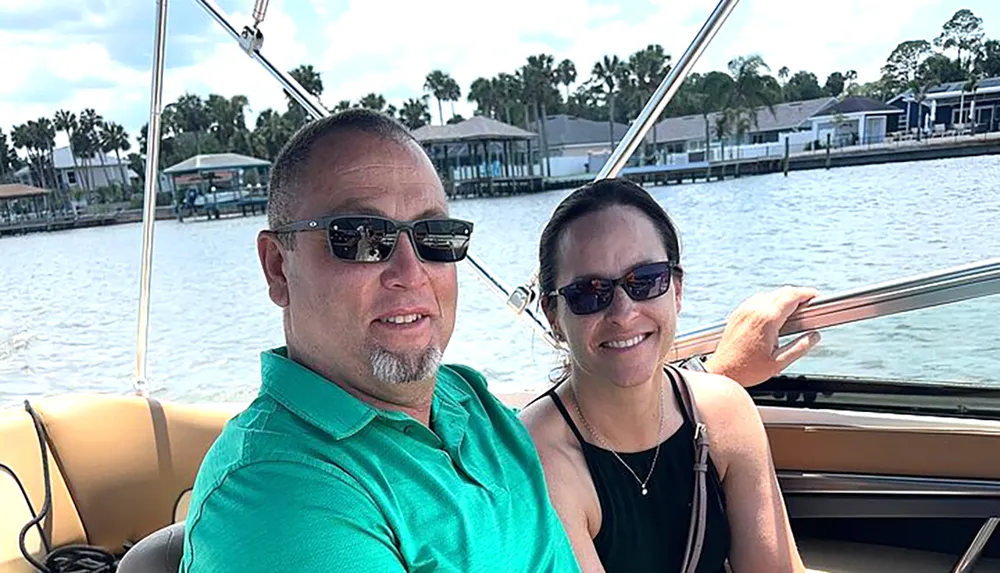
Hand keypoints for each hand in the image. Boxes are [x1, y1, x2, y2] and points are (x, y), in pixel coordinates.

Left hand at [703, 286, 820, 386]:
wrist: (722, 370)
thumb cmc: (747, 369)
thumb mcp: (779, 362)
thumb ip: (800, 347)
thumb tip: (815, 336)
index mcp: (767, 319)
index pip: (791, 296)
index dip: (807, 293)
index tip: (816, 297)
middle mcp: (754, 309)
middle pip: (782, 292)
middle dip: (798, 295)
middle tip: (809, 304)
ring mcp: (744, 310)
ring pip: (770, 294)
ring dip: (784, 297)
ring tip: (795, 309)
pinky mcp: (738, 313)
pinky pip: (758, 299)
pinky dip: (771, 301)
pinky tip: (776, 313)